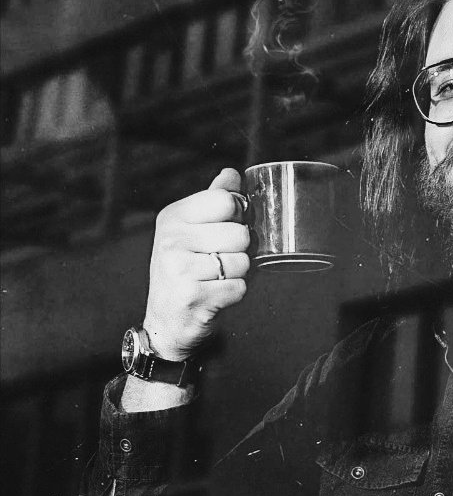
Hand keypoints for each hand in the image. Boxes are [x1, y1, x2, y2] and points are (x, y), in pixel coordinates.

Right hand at [142, 168, 250, 360]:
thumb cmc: (186, 271)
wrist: (165, 321)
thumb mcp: (192, 230)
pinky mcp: (192, 297)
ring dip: (238, 274)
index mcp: (173, 217)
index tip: (224, 229)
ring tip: (215, 279)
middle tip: (218, 261)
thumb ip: (213, 201)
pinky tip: (214, 295)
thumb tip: (231, 174)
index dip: (237, 216)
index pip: (226, 200)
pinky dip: (234, 294)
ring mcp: (179, 269)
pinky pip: (239, 287)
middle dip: (239, 251)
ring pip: (243, 262)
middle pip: (241, 233)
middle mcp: (171, 240)